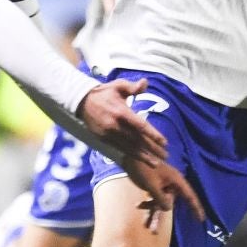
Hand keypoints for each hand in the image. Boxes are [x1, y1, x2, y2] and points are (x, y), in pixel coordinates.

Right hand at [77, 80, 204, 220]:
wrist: (81, 101)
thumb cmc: (103, 92)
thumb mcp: (118, 85)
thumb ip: (133, 87)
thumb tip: (145, 82)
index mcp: (121, 112)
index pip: (141, 126)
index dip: (154, 135)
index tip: (165, 143)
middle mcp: (116, 125)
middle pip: (138, 140)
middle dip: (152, 149)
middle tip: (165, 156)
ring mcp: (109, 134)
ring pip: (129, 147)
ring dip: (143, 156)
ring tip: (155, 163)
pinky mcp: (103, 139)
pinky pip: (119, 148)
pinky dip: (130, 155)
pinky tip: (139, 159)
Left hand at [135, 160, 204, 226]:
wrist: (131, 156)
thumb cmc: (143, 168)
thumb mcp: (152, 185)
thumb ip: (161, 198)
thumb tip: (168, 209)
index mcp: (176, 181)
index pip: (189, 196)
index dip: (196, 208)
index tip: (201, 219)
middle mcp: (171, 184)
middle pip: (169, 204)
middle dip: (159, 218)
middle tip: (154, 231)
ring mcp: (162, 186)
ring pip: (159, 204)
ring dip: (151, 213)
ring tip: (145, 226)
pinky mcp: (154, 186)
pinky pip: (153, 199)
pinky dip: (147, 203)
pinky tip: (138, 205)